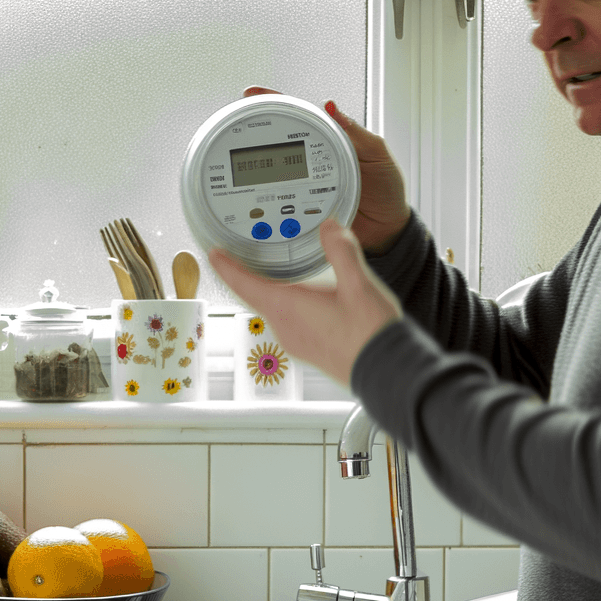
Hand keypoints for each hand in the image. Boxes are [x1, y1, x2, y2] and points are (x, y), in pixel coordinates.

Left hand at [208, 220, 402, 388]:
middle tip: (239, 256)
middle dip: (245, 275)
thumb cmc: (370, 335)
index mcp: (288, 307)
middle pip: (255, 295)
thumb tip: (329, 227)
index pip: (245, 284)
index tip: (212, 254)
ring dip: (268, 289)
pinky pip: (287, 321)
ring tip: (274, 271)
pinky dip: (285, 303)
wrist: (387, 373)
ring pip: (272, 309)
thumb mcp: (359, 284)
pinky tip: (304, 298)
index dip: (226, 267)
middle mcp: (285, 327)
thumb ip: (342, 251)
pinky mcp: (309, 350)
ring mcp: (296, 342)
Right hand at [242, 86, 411, 253]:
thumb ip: (356, 133)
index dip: (276, 103)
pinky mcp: (300, 207)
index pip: (300, 116)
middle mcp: (312, 160)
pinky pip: (279, 198)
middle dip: (253, 129)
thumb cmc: (386, 190)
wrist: (386, 230)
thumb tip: (332, 107)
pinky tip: (251, 189)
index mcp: (330, 140)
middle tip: (235, 120)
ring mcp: (303, 184)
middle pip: (277, 140)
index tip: (253, 94)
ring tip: (236, 151)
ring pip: (273, 169)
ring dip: (253, 161)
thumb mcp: (376, 154)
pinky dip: (263, 193)